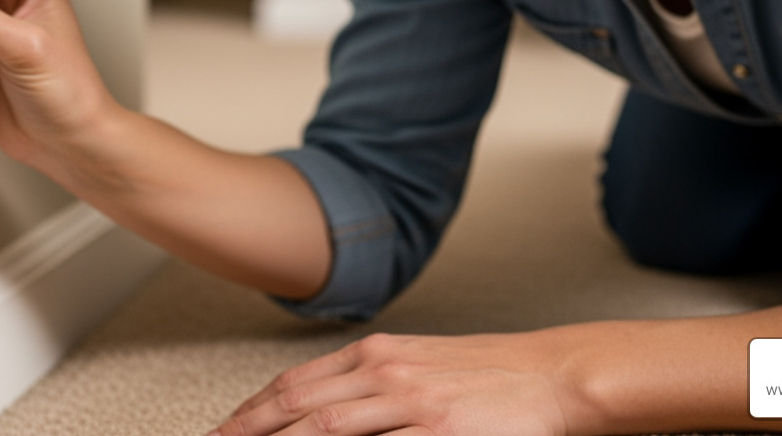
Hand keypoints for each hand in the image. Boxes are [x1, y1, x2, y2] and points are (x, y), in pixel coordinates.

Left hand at [211, 331, 574, 435]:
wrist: (557, 374)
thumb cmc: (491, 374)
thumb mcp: (422, 366)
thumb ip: (372, 385)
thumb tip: (324, 411)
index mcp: (378, 354)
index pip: (295, 385)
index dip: (252, 412)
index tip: (224, 432)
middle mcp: (386, 373)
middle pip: (297, 407)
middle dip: (248, 432)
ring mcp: (411, 405)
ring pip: (325, 430)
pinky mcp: (439, 434)